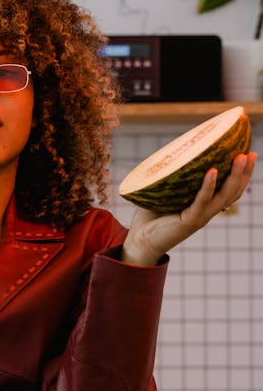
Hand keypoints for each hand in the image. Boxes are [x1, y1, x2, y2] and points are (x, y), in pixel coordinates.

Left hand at [122, 152, 257, 265]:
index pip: (229, 190)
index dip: (241, 174)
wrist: (140, 240)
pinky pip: (202, 202)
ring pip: (223, 196)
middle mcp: (206, 212)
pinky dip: (208, 186)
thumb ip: (173, 176)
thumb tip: (173, 151)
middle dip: (244, 173)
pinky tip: (212, 171)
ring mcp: (200, 217)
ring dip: (234, 177)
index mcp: (204, 205)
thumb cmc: (150, 216)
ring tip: (240, 158)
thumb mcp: (166, 192)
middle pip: (233, 192)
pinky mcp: (189, 222)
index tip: (248, 153)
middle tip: (251, 153)